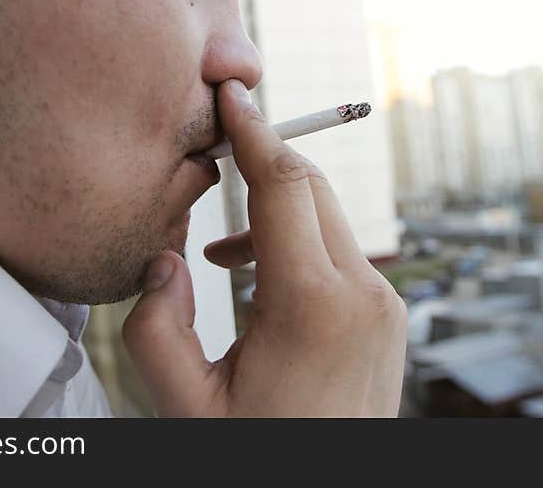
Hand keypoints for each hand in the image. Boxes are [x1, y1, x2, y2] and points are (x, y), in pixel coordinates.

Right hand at [123, 79, 406, 416]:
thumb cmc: (256, 455)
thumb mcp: (184, 404)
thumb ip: (157, 324)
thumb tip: (165, 260)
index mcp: (313, 305)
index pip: (284, 185)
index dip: (252, 131)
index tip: (231, 92)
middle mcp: (363, 294)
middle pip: (310, 188)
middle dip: (262, 160)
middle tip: (213, 149)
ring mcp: (383, 305)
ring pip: (325, 218)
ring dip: (274, 211)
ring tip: (220, 254)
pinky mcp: (385, 316)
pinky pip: (338, 253)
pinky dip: (296, 244)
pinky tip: (257, 281)